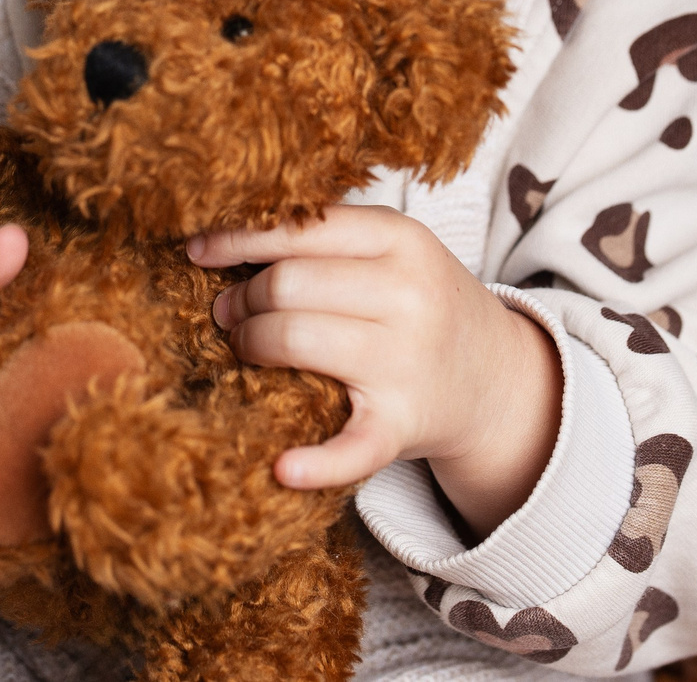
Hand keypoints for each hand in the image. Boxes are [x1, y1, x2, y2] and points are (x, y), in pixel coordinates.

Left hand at [189, 206, 559, 535]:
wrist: (496, 377)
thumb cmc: (424, 304)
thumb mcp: (395, 251)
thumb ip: (328, 237)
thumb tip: (226, 238)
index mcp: (403, 240)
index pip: (301, 228)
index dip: (239, 240)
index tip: (200, 251)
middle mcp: (410, 296)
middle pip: (287, 284)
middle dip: (242, 298)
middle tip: (228, 312)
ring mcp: (406, 362)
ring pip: (293, 340)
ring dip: (250, 345)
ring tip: (245, 347)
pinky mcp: (402, 425)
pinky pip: (349, 448)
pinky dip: (313, 464)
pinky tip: (282, 467)